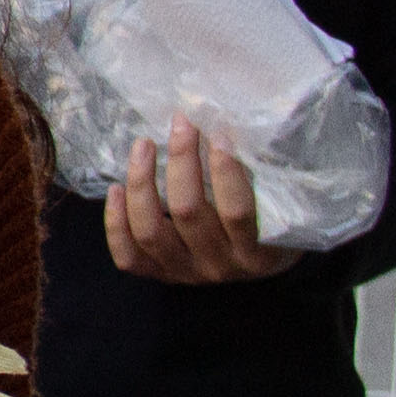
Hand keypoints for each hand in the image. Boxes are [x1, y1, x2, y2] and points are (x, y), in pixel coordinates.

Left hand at [105, 120, 294, 283]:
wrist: (260, 262)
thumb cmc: (271, 219)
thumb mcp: (279, 201)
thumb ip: (259, 172)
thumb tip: (229, 122)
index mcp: (257, 253)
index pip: (237, 211)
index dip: (225, 171)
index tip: (219, 134)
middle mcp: (219, 267)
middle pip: (188, 212)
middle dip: (181, 160)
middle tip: (181, 124)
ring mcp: (187, 273)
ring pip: (151, 232)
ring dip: (142, 183)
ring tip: (144, 145)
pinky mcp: (161, 275)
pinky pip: (128, 256)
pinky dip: (116, 223)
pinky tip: (116, 188)